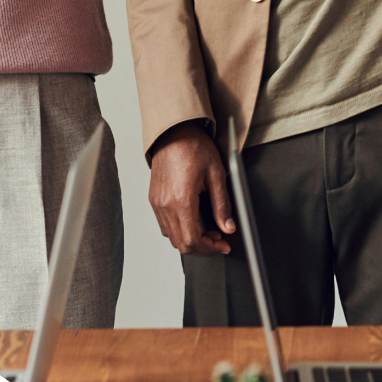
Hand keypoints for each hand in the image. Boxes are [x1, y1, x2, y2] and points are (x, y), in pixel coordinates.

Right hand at [148, 121, 235, 256]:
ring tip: (208, 231)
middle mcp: (166, 205)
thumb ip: (222, 204)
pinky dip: (179, 230)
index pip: (192, 240)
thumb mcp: (216, 173)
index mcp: (182, 199)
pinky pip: (164, 226)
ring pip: (171, 237)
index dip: (210, 248)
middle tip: (218, 240)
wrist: (173, 132)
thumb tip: (228, 227)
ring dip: (190, 240)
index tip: (222, 245)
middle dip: (202, 248)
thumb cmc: (194, 147)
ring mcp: (157, 204)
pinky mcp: (154, 200)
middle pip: (181, 244)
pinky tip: (193, 222)